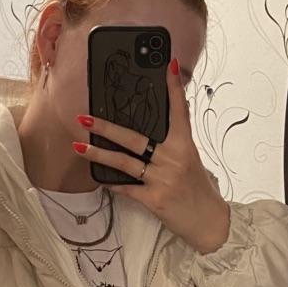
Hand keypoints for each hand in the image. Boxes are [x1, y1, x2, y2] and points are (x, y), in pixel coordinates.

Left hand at [72, 58, 230, 254]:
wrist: (208, 221)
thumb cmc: (197, 189)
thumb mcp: (191, 160)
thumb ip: (178, 139)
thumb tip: (172, 114)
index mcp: (184, 145)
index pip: (179, 110)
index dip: (173, 87)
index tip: (167, 64)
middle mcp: (173, 159)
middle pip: (135, 138)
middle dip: (107, 127)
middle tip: (85, 117)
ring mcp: (163, 179)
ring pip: (125, 163)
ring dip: (100, 154)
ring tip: (79, 147)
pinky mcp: (155, 199)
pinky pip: (127, 188)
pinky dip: (112, 183)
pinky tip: (98, 177)